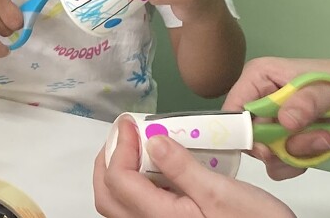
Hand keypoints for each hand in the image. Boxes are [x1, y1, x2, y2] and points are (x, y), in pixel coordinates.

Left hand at [94, 117, 294, 217]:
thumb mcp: (221, 191)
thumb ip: (182, 168)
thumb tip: (151, 140)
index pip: (118, 181)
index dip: (118, 147)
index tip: (131, 122)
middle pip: (108, 198)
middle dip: (109, 160)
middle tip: (126, 133)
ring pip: (120, 206)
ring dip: (120, 172)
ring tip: (138, 146)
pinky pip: (139, 210)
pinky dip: (137, 185)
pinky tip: (157, 168)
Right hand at [224, 57, 329, 180]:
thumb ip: (307, 101)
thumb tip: (284, 120)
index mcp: (260, 77)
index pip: (233, 109)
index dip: (244, 131)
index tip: (269, 143)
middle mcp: (261, 102)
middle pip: (248, 139)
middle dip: (280, 144)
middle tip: (308, 134)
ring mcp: (274, 127)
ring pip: (267, 157)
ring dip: (300, 152)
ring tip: (327, 135)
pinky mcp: (288, 147)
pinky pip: (282, 168)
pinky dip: (306, 161)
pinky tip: (325, 143)